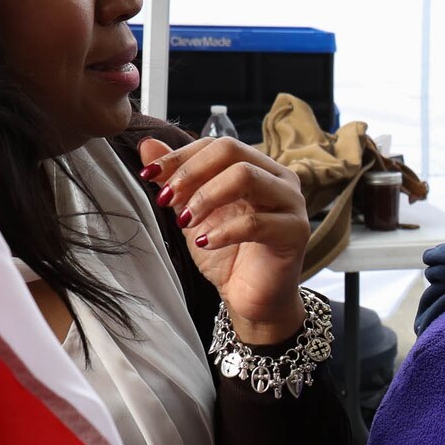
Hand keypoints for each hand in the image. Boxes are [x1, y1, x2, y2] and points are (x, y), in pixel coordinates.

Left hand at [139, 136, 310, 342]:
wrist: (252, 299)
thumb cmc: (228, 256)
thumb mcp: (192, 213)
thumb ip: (176, 180)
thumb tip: (148, 146)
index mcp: (257, 168)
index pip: (217, 145)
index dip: (180, 156)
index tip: (149, 175)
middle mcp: (278, 178)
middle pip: (231, 151)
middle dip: (190, 172)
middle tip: (166, 199)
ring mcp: (291, 203)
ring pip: (245, 176)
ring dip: (206, 196)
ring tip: (185, 222)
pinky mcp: (296, 232)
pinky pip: (256, 222)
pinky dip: (223, 231)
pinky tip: (205, 243)